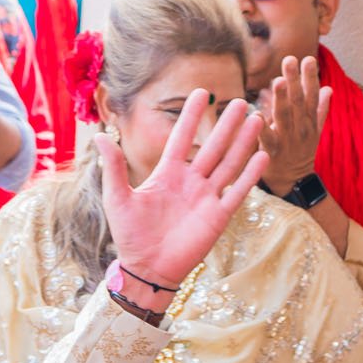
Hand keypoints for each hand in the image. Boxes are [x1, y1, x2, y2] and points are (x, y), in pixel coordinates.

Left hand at [99, 90, 266, 289]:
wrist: (146, 269)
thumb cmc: (130, 235)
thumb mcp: (117, 198)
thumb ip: (114, 167)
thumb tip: (100, 136)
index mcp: (167, 174)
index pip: (182, 138)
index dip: (192, 116)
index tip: (202, 93)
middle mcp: (190, 182)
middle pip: (213, 146)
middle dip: (227, 124)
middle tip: (241, 101)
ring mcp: (206, 198)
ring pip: (229, 164)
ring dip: (243, 143)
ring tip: (257, 120)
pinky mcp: (217, 217)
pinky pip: (237, 192)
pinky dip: (249, 175)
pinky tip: (262, 156)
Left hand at [257, 55, 330, 191]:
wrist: (294, 181)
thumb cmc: (301, 152)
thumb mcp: (315, 131)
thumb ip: (320, 109)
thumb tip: (329, 88)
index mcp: (309, 120)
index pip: (311, 95)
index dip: (310, 77)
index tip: (309, 58)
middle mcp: (300, 128)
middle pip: (298, 101)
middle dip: (295, 80)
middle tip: (290, 59)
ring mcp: (287, 140)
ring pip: (284, 116)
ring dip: (282, 98)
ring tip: (278, 81)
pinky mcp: (272, 152)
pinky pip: (267, 138)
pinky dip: (262, 127)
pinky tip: (256, 113)